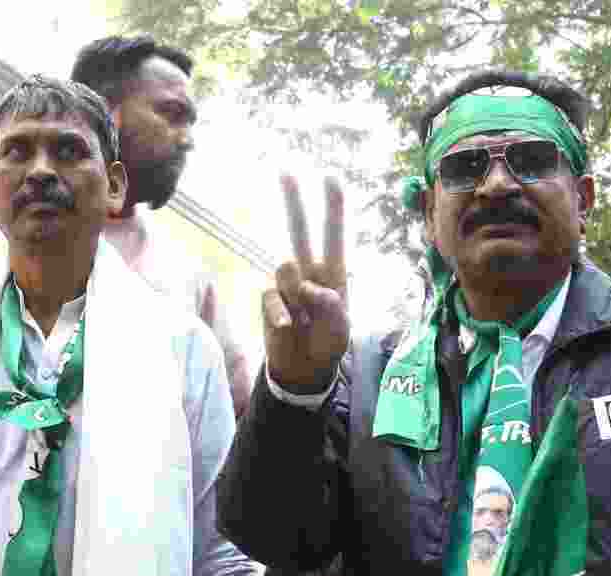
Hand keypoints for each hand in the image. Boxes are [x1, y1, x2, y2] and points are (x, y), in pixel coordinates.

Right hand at [263, 174, 349, 394]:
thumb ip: (332, 307)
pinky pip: (272, 297)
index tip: (330, 176)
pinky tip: (287, 327)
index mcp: (333, 273)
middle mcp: (308, 272)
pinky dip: (281, 314)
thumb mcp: (341, 329)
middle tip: (284, 170)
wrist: (303, 370)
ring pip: (285, 267)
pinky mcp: (269, 300)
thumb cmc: (327, 344)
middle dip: (293, 202)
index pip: (333, 235)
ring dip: (297, 291)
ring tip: (304, 317)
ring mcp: (286, 285)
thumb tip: (311, 288)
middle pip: (299, 231)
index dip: (333, 207)